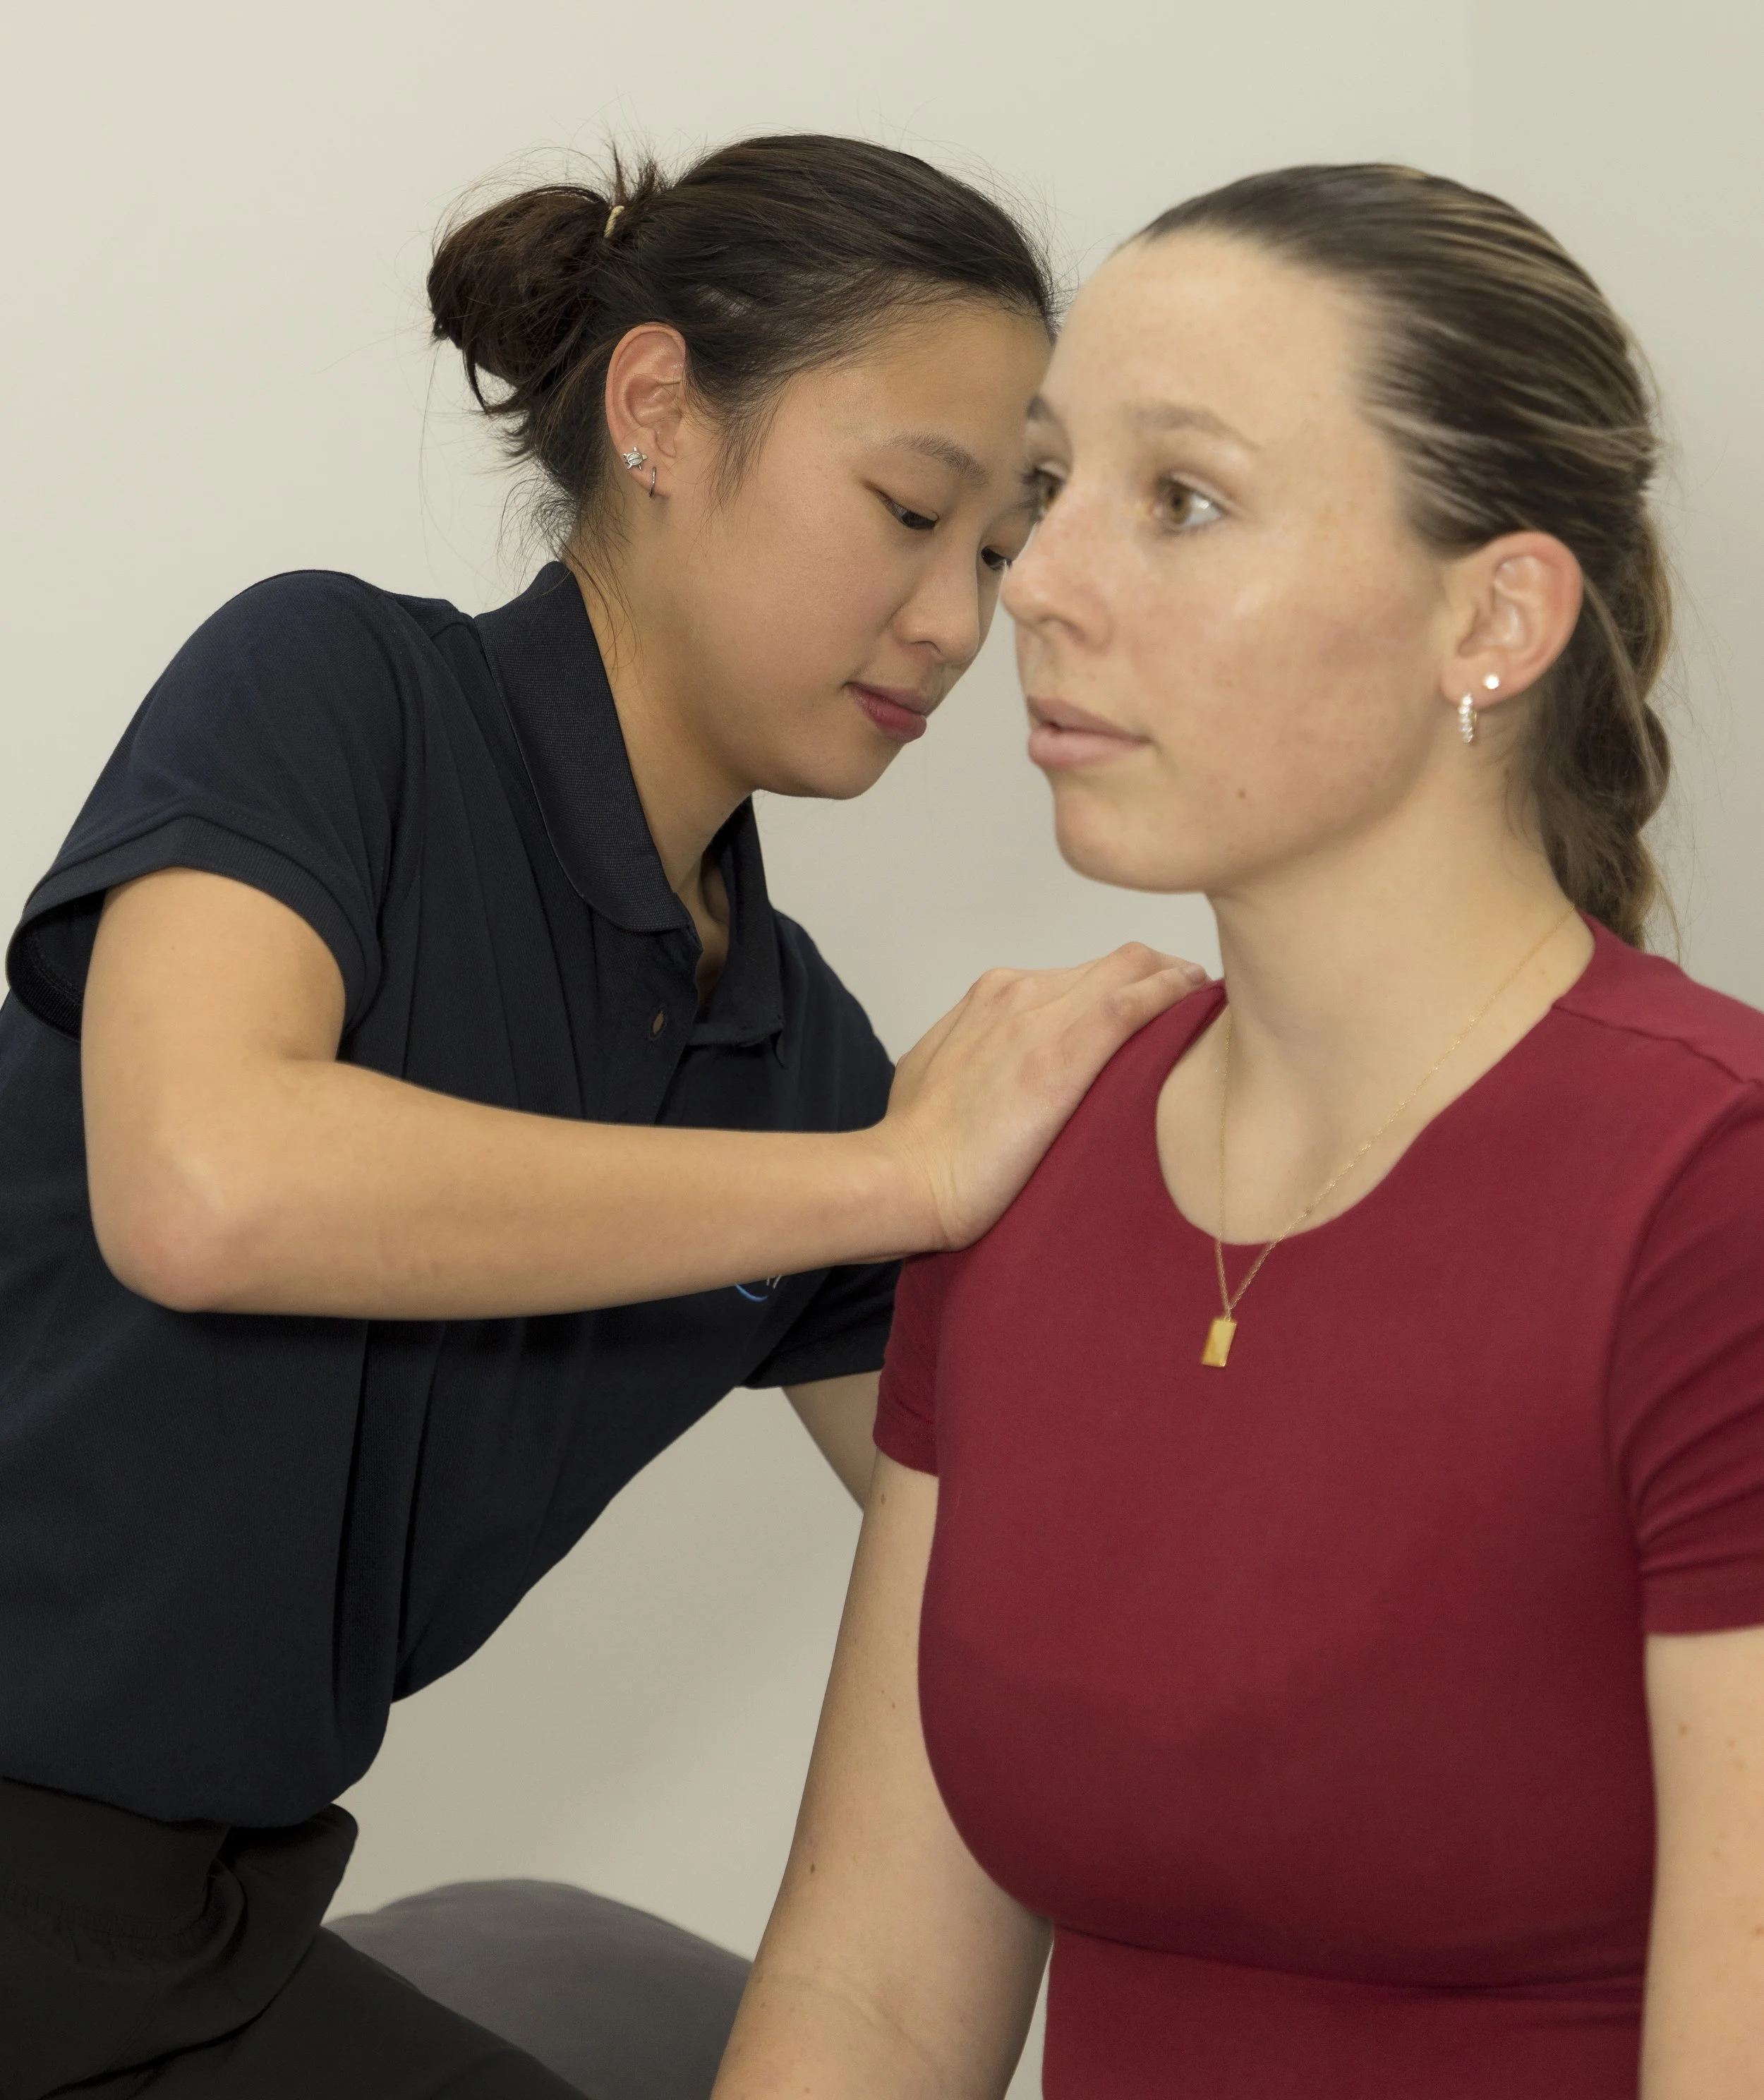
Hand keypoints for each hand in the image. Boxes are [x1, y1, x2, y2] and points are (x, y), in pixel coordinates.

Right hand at [874, 945, 1206, 1250]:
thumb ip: (985, 1056)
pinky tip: (1199, 998)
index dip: (1119, 986)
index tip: (1150, 1006)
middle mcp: (1017, 992)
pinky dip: (1173, 992)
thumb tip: (1011, 1073)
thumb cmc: (921, 1148)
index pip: (1074, 976)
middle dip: (1155, 975)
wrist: (905, 1176)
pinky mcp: (1064, 1050)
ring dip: (1172, 979)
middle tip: (1194, 999)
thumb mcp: (946, 1076)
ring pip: (1129, 970)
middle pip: (1108, 965)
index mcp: (989, 997)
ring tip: (1205, 999)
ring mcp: (1041, 1016)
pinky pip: (1135, 1001)